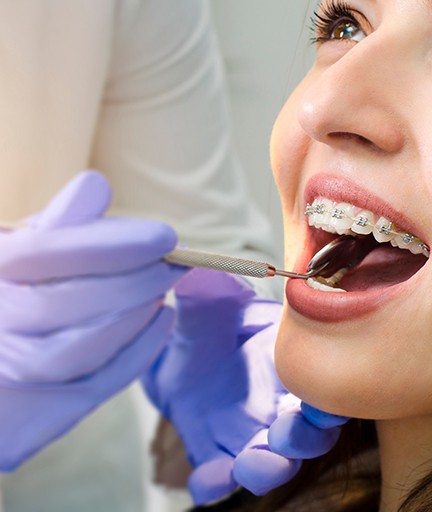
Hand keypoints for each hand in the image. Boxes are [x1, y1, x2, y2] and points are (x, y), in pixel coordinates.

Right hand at [0, 171, 184, 469]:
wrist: (6, 353)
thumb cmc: (21, 290)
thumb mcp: (29, 250)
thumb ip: (60, 224)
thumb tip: (97, 186)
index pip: (47, 254)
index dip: (113, 245)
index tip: (165, 236)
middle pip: (67, 304)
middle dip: (134, 281)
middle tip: (174, 264)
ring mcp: (12, 368)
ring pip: (79, 349)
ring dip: (135, 315)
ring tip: (163, 290)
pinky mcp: (42, 406)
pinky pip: (97, 382)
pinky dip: (140, 349)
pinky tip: (164, 318)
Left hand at [143, 269, 346, 504]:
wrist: (174, 352)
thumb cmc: (203, 323)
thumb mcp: (204, 305)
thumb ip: (209, 294)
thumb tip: (201, 277)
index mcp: (287, 362)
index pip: (323, 382)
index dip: (331, 395)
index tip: (325, 401)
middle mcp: (277, 402)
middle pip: (308, 432)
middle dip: (304, 439)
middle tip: (286, 434)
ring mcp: (247, 430)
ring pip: (272, 461)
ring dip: (268, 467)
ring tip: (250, 463)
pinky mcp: (215, 450)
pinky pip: (219, 476)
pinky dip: (215, 482)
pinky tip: (205, 479)